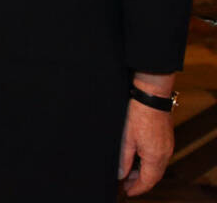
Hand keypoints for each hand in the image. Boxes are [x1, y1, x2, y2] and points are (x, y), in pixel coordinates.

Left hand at [119, 77, 175, 195]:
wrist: (151, 96)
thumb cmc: (138, 114)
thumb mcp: (126, 138)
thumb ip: (124, 159)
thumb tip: (121, 174)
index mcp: (155, 156)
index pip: (149, 180)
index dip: (138, 188)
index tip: (129, 192)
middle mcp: (165, 153)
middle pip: (154, 175)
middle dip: (140, 181)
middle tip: (127, 184)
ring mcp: (168, 146)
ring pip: (157, 166)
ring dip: (145, 171)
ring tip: (130, 172)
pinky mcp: (167, 139)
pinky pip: (159, 157)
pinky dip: (149, 162)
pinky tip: (138, 158)